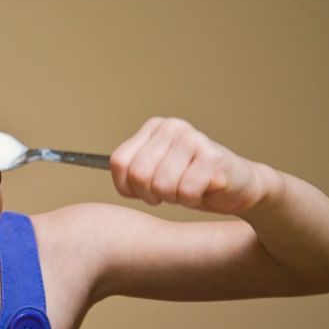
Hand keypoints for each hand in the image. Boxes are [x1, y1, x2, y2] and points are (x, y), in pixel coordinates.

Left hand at [110, 117, 271, 215]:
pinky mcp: (213, 158)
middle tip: (170, 193)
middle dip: (152, 195)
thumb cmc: (192, 181)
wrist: (240, 187)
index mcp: (155, 127)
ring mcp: (195, 140)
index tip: (142, 192)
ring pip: (162, 186)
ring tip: (188, 189)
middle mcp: (174, 128)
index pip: (119, 162)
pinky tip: (203, 191)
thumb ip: (130, 169)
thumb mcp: (154, 170)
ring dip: (174, 198)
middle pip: (139, 175)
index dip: (127, 187)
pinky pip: (185, 193)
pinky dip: (192, 200)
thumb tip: (88, 164)